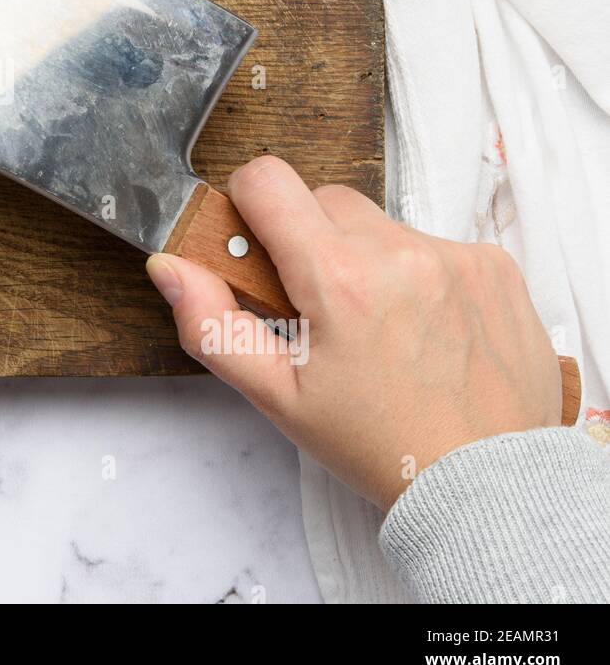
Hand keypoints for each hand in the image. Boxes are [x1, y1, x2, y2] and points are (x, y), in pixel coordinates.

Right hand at [147, 156, 561, 508]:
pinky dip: (418, 273)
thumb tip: (169, 267)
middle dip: (308, 240)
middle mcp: (399, 252)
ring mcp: (454, 255)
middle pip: (322, 199)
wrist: (488, 485)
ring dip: (364, 258)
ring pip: (379, 223)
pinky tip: (424, 328)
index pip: (267, 179)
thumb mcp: (278, 396)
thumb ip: (212, 325)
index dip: (248, 206)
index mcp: (337, 278)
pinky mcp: (494, 265)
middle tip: (318, 307)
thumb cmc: (379, 445)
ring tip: (378, 326)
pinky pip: (433, 242)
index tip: (257, 245)